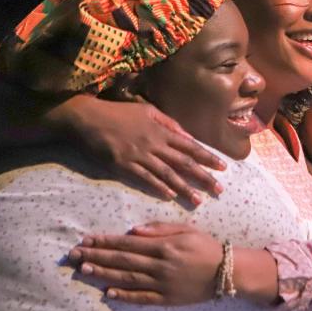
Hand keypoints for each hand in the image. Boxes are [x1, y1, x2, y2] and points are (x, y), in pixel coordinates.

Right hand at [54, 97, 224, 203]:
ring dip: (184, 188)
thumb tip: (187, 136)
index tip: (223, 167)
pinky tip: (170, 196)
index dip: (208, 157)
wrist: (88, 118)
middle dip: (203, 177)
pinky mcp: (123, 166)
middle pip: (183, 162)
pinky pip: (145, 179)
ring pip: (167, 174)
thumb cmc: (118, 113)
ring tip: (198, 200)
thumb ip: (169, 124)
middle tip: (219, 190)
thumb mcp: (147, 110)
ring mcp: (139, 156)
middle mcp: (154, 144)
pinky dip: (158, 187)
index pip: (190, 146)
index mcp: (161, 130)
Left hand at [65, 222, 222, 304]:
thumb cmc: (205, 246)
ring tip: (84, 270)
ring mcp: (163, 284)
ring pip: (127, 279)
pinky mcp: (167, 299)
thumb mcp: (185, 230)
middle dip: (96, 256)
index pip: (127, 243)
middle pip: (122, 260)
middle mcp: (160, 265)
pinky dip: (124, 296)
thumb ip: (159, 229)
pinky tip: (108, 293)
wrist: (228, 272)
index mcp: (164, 246)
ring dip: (104, 274)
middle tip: (75, 255)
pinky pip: (142, 298)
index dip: (105, 241)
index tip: (87, 239)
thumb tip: (133, 230)